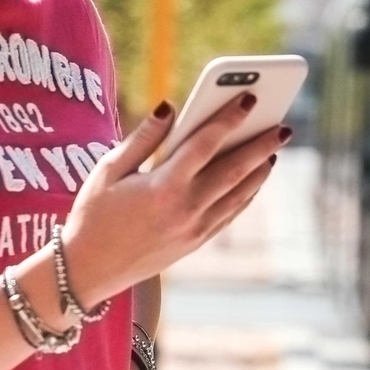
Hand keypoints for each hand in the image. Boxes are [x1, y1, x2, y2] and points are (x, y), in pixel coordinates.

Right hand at [58, 93, 288, 305]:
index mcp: (163, 187)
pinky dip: (247, 193)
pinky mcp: (196, 243)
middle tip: (283, 124)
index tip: (248, 98)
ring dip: (260, 169)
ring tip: (274, 146)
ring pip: (239, 194)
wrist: (86, 271)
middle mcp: (185, 209)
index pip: (205, 144)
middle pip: (234, 169)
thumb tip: (169, 107)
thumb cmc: (92, 215)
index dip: (229, 118)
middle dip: (261, 144)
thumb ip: (142, 138)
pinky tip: (255, 176)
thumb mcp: (108, 170)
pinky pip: (231, 213)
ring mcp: (194, 229)